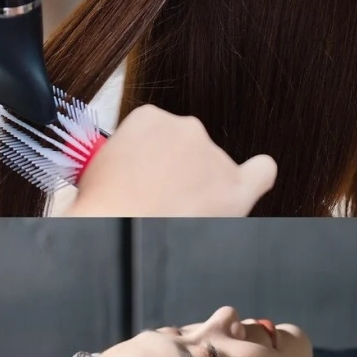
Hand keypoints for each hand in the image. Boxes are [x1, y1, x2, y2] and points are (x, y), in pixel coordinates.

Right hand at [65, 105, 277, 216]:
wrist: (120, 238)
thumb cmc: (103, 209)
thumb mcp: (96, 168)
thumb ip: (123, 158)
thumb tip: (129, 170)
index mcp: (148, 118)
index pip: (154, 131)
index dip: (146, 157)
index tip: (138, 176)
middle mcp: (186, 129)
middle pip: (185, 145)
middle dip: (173, 170)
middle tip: (153, 199)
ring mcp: (214, 157)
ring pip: (213, 167)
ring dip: (200, 185)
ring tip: (176, 215)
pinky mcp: (236, 188)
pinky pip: (261, 173)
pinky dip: (255, 177)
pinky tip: (239, 189)